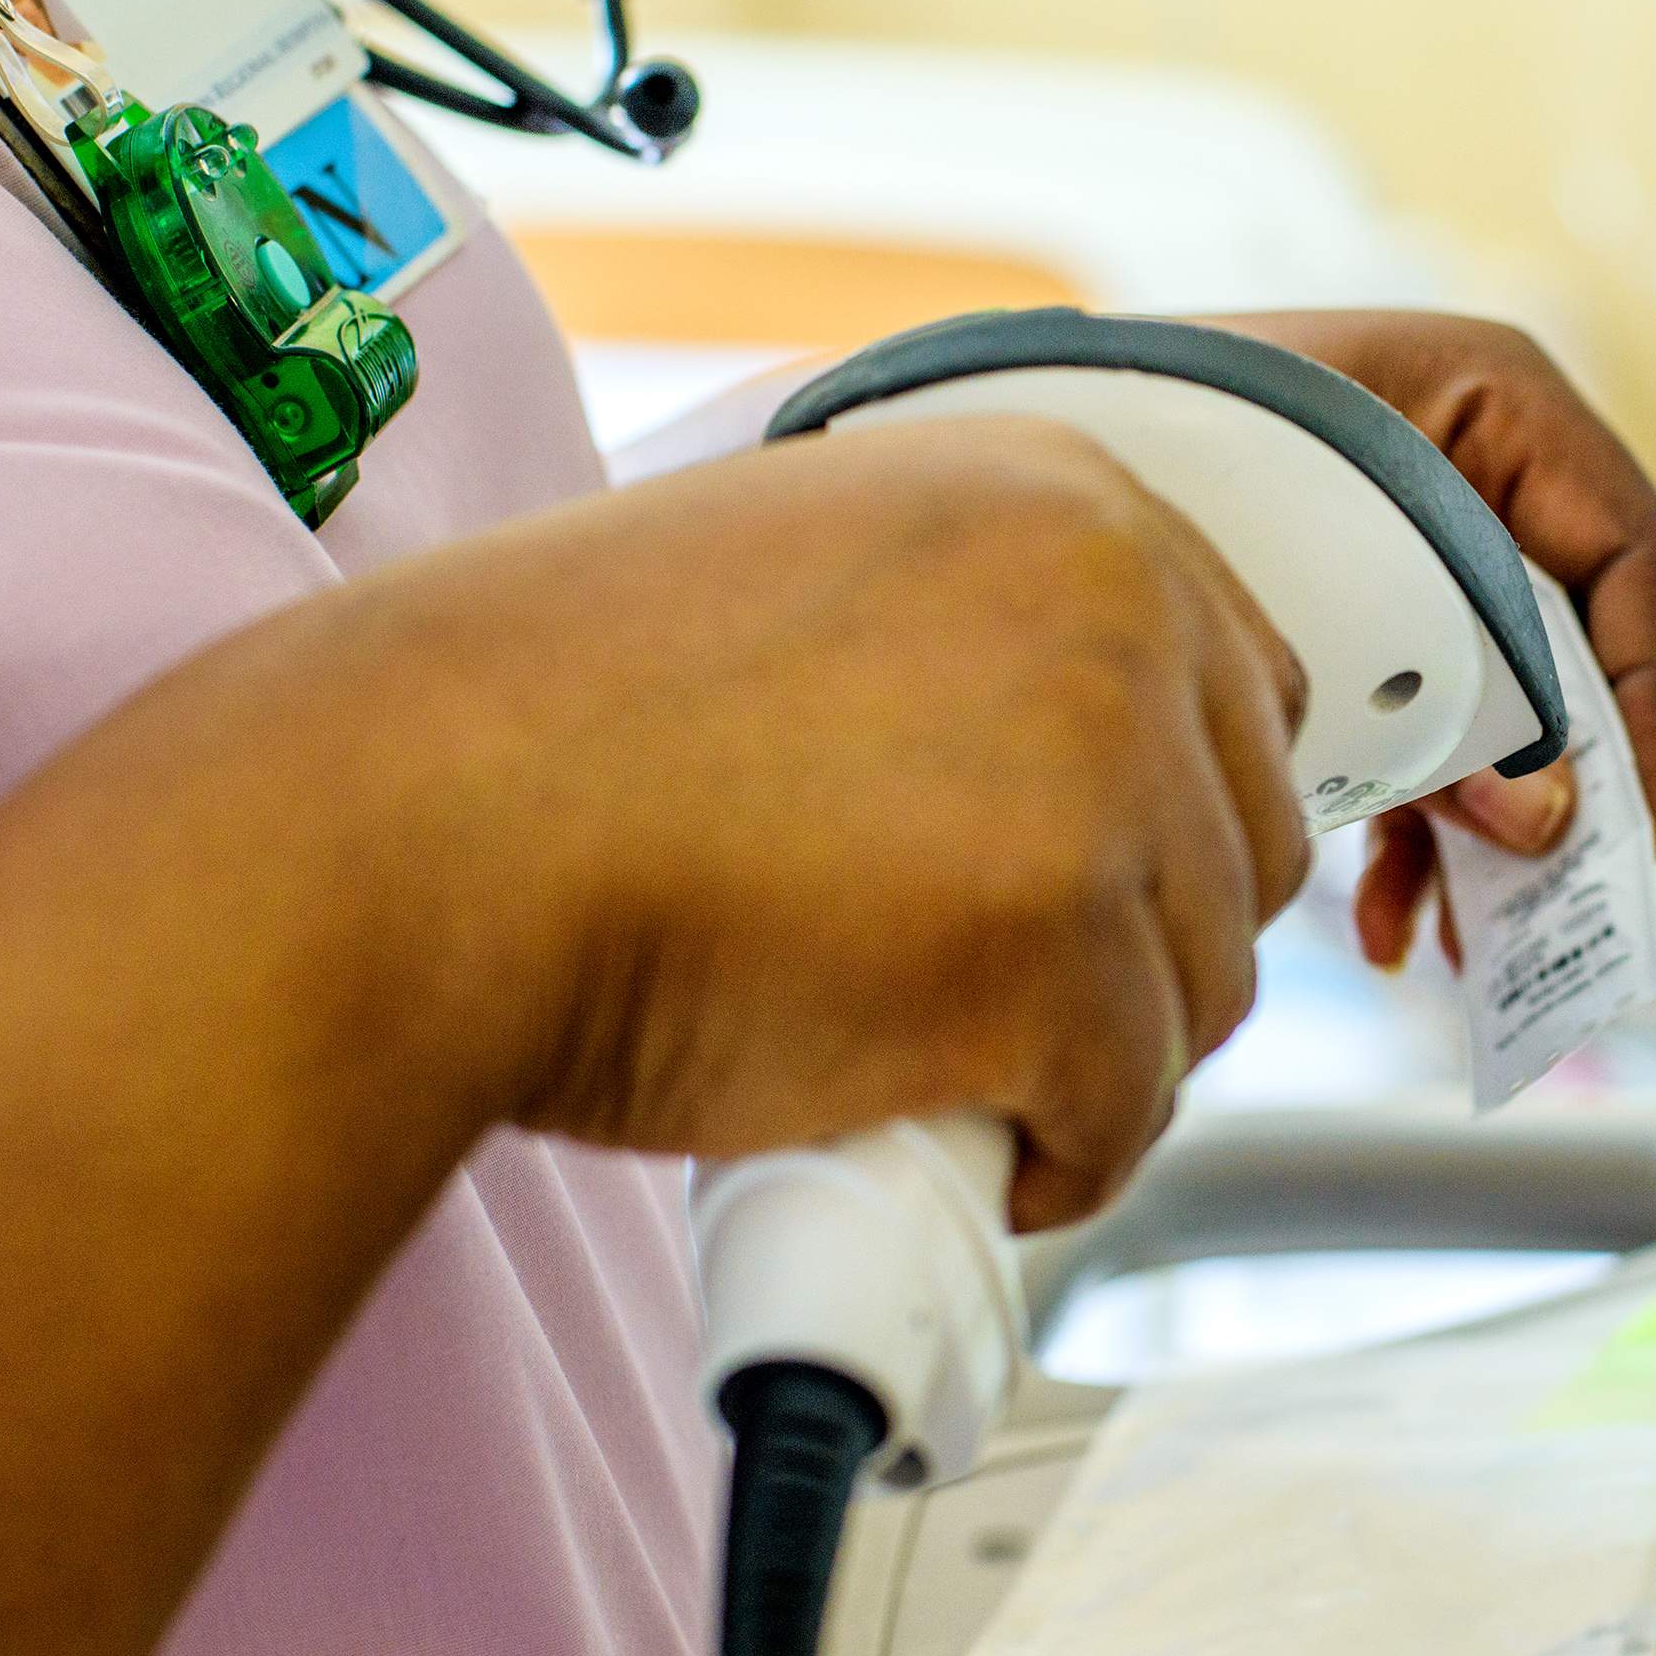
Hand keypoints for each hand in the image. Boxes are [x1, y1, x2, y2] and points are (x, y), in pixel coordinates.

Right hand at [345, 417, 1313, 1227]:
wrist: (408, 825)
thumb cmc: (556, 728)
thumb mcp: (819, 585)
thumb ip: (984, 639)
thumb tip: (1105, 785)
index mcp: (1065, 495)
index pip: (1244, 691)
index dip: (1161, 822)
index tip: (1066, 892)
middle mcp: (1115, 604)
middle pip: (1247, 848)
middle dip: (1139, 947)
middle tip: (992, 998)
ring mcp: (1099, 774)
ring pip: (1202, 991)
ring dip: (1091, 1058)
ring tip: (933, 1061)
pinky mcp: (1054, 949)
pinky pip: (1131, 1109)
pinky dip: (1053, 1160)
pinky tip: (941, 1137)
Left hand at [1205, 313, 1655, 968]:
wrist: (1011, 425)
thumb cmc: (1184, 443)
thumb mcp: (1358, 572)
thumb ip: (1466, 696)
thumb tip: (1550, 824)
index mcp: (1505, 405)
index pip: (1639, 568)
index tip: (1646, 832)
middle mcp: (1478, 468)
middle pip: (1573, 655)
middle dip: (1564, 797)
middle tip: (1567, 913)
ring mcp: (1417, 551)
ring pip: (1497, 714)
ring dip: (1485, 840)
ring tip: (1464, 946)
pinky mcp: (1355, 622)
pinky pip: (1418, 730)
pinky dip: (1410, 827)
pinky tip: (1382, 923)